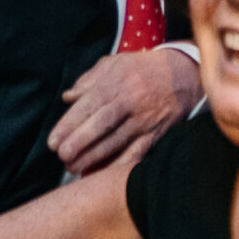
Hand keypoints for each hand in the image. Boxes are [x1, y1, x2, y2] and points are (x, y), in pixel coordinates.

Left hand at [49, 44, 198, 173]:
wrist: (185, 74)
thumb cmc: (144, 68)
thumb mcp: (115, 63)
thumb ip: (89, 79)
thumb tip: (68, 97)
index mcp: (116, 83)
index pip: (87, 106)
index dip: (68, 125)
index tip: (53, 142)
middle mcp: (130, 101)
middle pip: (102, 124)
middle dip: (80, 142)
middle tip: (62, 157)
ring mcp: (145, 119)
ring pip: (117, 141)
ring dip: (95, 158)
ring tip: (75, 168)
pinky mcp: (157, 133)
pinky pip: (138, 152)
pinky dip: (122, 164)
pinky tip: (106, 175)